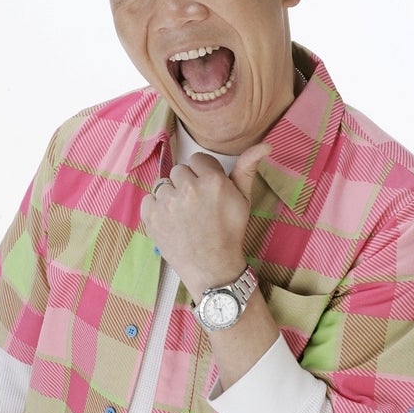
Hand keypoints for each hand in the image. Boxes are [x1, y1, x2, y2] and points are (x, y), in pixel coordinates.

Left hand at [140, 142, 270, 300]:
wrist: (212, 268)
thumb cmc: (229, 233)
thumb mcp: (244, 199)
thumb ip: (248, 168)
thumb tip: (264, 144)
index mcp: (212, 181)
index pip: (198, 159)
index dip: (203, 175)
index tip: (207, 191)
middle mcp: (188, 188)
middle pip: (180, 170)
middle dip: (187, 184)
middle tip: (196, 205)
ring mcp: (167, 203)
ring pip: (164, 184)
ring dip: (172, 196)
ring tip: (184, 215)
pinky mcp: (151, 216)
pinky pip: (148, 199)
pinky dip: (156, 209)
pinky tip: (170, 221)